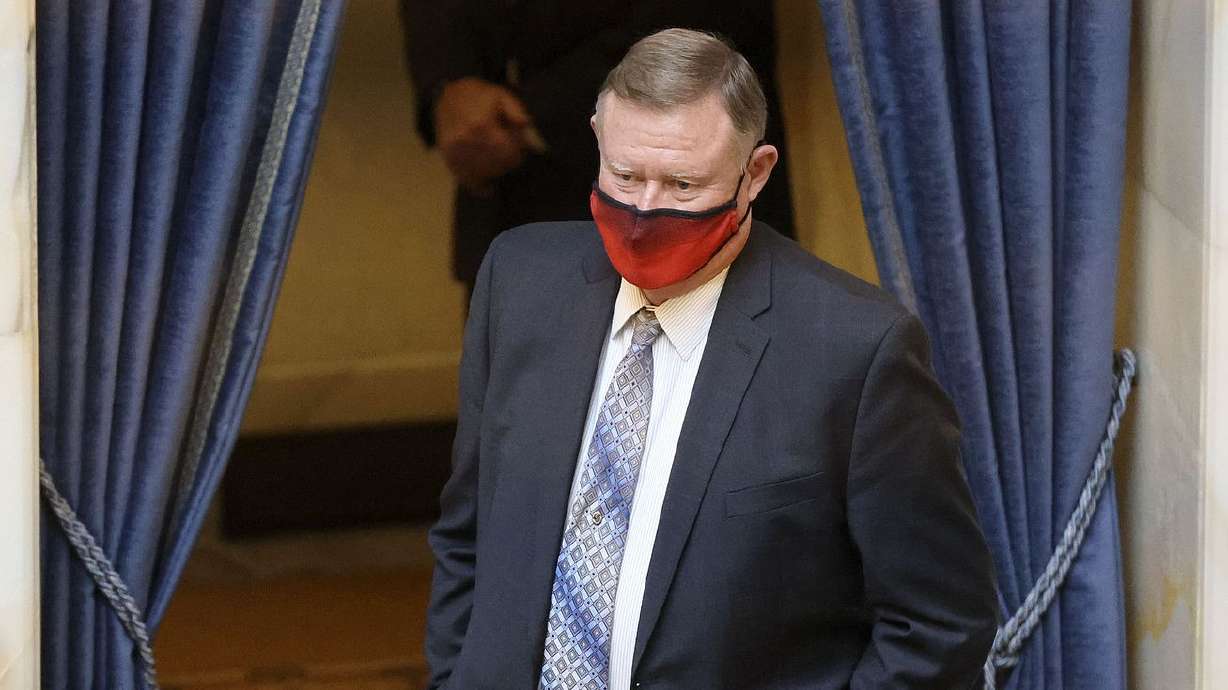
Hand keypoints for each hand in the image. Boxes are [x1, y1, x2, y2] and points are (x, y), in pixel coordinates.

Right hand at [434, 77, 536, 193]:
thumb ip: (516, 110)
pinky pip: (468, 181)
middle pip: (499, 166)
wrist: (447, 96)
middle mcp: (466, 140)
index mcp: (481, 124)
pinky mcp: (449, 160)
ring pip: (485, 175)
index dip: (519, 152)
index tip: (520, 145)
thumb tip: (525, 124)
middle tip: (509, 151)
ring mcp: (455, 152)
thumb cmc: (478, 96)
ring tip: (498, 158)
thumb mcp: (501, 95)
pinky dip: (481, 185)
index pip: (509, 153)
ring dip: (496, 171)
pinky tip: (489, 186)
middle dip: (509, 161)